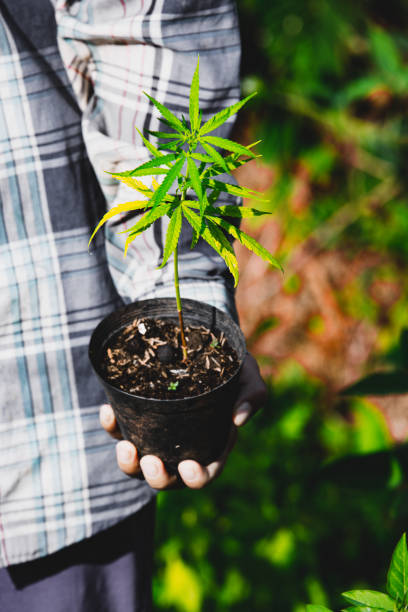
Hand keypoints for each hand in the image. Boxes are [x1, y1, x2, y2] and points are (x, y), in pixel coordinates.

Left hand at [99, 352, 266, 489]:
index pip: (206, 472)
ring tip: (125, 447)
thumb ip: (252, 394)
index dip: (197, 477)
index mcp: (212, 443)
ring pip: (138, 465)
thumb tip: (239, 419)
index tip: (188, 466)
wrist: (204, 343)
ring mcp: (157, 433)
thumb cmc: (231, 365)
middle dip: (157, 477)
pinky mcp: (137, 416)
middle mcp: (182, 445)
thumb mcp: (247, 376)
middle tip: (150, 460)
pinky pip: (120, 430)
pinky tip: (108, 411)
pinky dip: (111, 426)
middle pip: (168, 478)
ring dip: (129, 464)